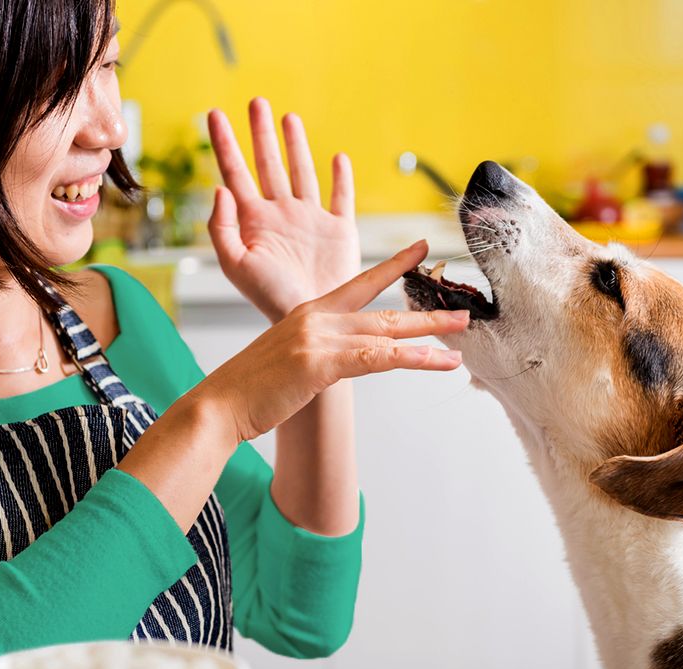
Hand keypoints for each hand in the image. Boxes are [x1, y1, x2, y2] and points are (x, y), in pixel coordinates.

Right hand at [188, 240, 467, 441]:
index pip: (359, 284)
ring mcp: (319, 338)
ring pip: (388, 332)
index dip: (393, 266)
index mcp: (308, 313)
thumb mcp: (285, 360)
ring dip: (430, 332)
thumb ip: (315, 353)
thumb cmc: (249, 389)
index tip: (420, 250)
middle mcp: (317, 318)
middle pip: (383, 310)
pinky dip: (415, 359)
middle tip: (462, 309)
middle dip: (426, 310)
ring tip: (462, 333)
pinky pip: (379, 358)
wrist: (220, 404)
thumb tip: (334, 362)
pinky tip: (440, 362)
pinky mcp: (321, 363)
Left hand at [207, 98, 359, 323]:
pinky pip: (341, 197)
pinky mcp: (340, 230)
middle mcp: (281, 214)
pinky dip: (340, 177)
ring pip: (302, 171)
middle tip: (256, 102)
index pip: (234, 171)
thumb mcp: (235, 265)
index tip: (214, 114)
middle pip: (268, 163)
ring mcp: (311, 220)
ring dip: (295, 144)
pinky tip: (337, 158)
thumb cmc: (271, 300)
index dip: (224, 142)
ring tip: (288, 118)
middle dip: (261, 133)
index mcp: (254, 221)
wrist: (313, 318)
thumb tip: (220, 188)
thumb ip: (221, 227)